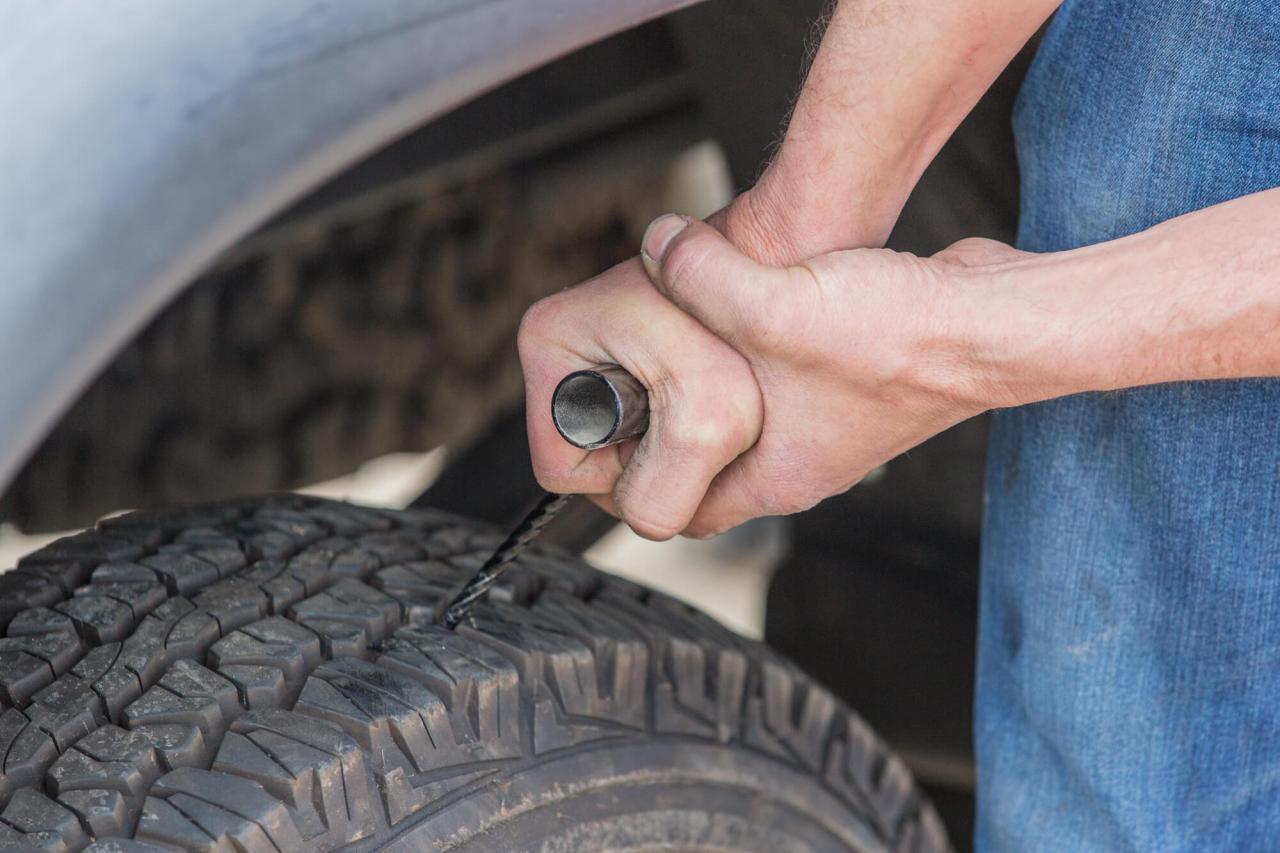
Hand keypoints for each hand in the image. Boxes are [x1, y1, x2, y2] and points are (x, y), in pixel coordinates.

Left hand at [519, 212, 1022, 538]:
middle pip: (711, 468)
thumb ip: (701, 275)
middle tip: (633, 388)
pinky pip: (782, 385)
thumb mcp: (772, 303)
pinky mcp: (853, 387)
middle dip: (668, 435)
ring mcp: (831, 428)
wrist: (993, 321)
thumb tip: (657, 244)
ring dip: (713, 392)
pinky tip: (745, 311)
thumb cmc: (898, 338)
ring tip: (676, 348)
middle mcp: (803, 462)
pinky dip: (753, 362)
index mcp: (776, 476)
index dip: (637, 483)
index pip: (683, 511)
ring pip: (748, 424)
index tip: (608, 442)